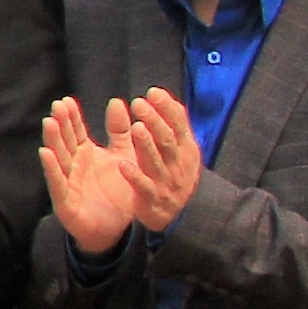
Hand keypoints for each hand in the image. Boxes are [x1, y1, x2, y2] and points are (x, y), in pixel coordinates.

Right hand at [38, 97, 144, 255]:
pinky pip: (57, 183)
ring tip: (49, 123)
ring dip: (53, 140)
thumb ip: (120, 131)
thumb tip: (117, 101)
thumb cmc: (116, 193)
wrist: (117, 231)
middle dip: (60, 124)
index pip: (75, 132)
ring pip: (58, 158)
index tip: (67, 101)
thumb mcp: (124, 156)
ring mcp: (67, 183)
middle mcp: (72, 166)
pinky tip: (45, 154)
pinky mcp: (65, 202)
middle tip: (58, 106)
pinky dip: (52, 169)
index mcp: (85, 154)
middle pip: (64, 141)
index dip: (71, 117)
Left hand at [115, 85, 204, 233]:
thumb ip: (169, 124)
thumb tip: (157, 94)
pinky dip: (134, 176)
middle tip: (140, 104)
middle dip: (155, 121)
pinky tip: (122, 165)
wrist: (181, 216)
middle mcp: (178, 164)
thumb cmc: (174, 174)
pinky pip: (144, 187)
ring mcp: (166, 182)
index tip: (152, 92)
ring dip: (146, 145)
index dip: (167, 108)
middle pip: (168, 140)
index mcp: (185, 149)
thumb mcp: (178, 149)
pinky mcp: (152, 199)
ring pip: (157, 162)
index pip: (179, 125)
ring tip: (136, 127)